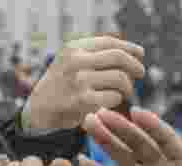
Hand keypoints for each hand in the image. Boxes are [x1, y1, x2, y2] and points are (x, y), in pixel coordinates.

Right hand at [22, 36, 145, 130]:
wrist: (41, 108)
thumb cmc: (64, 84)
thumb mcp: (73, 60)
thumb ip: (97, 53)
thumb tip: (137, 52)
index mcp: (75, 47)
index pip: (111, 42)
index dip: (130, 48)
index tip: (140, 55)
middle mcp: (76, 60)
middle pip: (119, 57)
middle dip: (135, 65)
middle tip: (140, 73)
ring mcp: (79, 80)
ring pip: (120, 78)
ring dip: (127, 87)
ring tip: (124, 92)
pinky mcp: (83, 100)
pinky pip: (114, 97)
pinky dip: (116, 100)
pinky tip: (111, 102)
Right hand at [79, 107, 181, 165]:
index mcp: (181, 159)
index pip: (165, 138)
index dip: (152, 125)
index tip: (137, 112)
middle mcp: (160, 163)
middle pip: (138, 142)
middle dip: (120, 128)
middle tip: (100, 112)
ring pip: (123, 155)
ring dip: (106, 140)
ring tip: (88, 123)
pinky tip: (81, 161)